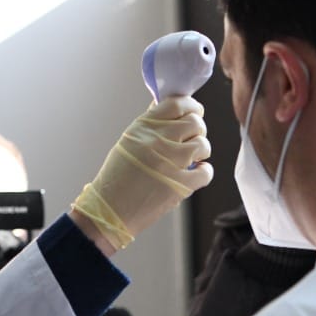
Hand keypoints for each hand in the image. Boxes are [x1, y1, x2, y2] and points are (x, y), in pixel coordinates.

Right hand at [72, 96, 213, 251]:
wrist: (109, 211)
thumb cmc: (117, 177)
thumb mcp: (128, 142)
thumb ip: (150, 125)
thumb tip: (169, 107)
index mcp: (143, 128)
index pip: (177, 104)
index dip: (191, 107)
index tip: (195, 113)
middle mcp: (156, 142)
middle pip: (195, 122)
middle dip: (198, 130)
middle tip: (193, 139)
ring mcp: (169, 164)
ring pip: (203, 145)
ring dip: (201, 151)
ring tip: (192, 159)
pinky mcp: (179, 186)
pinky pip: (206, 172)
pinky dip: (204, 172)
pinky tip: (195, 174)